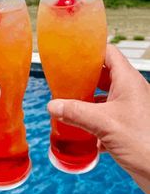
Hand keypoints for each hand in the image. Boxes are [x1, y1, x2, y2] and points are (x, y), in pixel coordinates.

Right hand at [48, 44, 149, 193]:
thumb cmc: (144, 143)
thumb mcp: (103, 124)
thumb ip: (76, 113)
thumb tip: (53, 105)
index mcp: (128, 80)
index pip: (108, 52)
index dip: (91, 51)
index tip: (72, 55)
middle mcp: (130, 89)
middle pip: (104, 73)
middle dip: (85, 78)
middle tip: (66, 80)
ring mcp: (130, 106)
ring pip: (105, 95)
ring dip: (88, 99)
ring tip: (70, 103)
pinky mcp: (129, 123)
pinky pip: (108, 113)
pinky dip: (95, 118)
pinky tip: (83, 129)